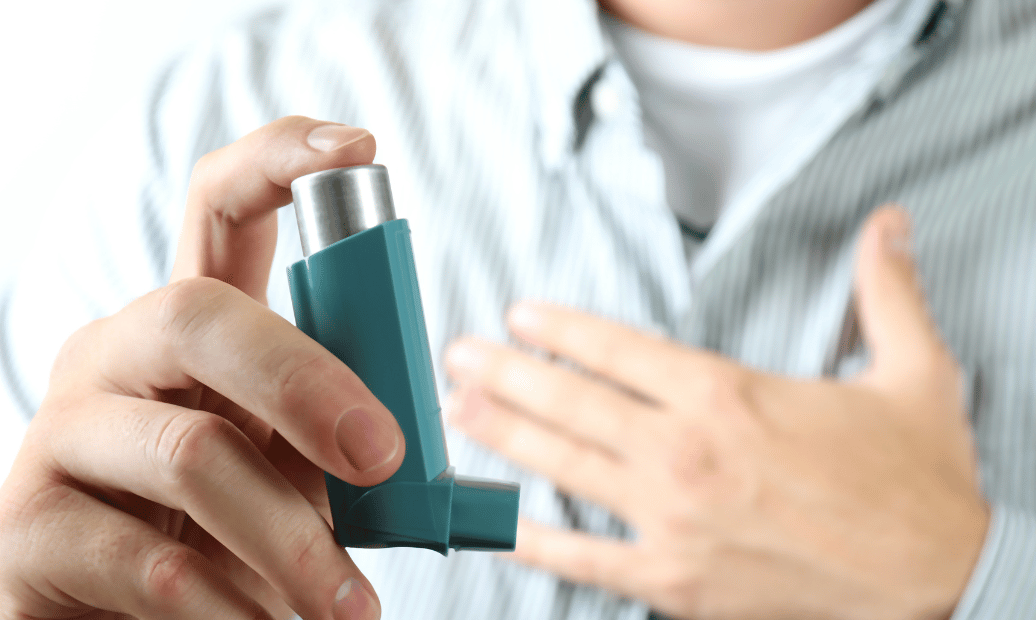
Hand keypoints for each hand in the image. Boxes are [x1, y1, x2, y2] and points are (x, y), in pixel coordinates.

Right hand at [0, 117, 402, 619]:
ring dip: (293, 541)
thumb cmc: (217, 536)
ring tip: (350, 607)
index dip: (282, 160)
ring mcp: (56, 434)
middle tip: (383, 460)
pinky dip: (231, 607)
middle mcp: (113, 357)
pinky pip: (152, 563)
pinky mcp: (22, 529)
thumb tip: (403, 450)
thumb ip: (334, 437)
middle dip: (306, 383)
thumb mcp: (287, 471)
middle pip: (198, 315)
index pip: (219, 209)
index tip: (361, 148)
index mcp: (186, 330)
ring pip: (192, 454)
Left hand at [443, 207, 988, 619]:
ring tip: (456, 412)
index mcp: (727, 396)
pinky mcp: (674, 580)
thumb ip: (886, 292)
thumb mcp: (915, 373)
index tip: (518, 314)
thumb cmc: (917, 483)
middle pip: (571, 401)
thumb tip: (888, 224)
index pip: (618, 350)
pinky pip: (582, 558)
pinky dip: (529, 539)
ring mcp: (672, 519)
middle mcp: (686, 453)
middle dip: (505, 374)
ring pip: (564, 466)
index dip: (559, 328)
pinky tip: (490, 522)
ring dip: (503, 435)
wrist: (942, 578)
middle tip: (458, 356)